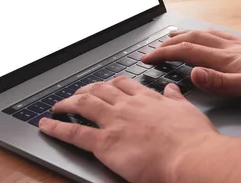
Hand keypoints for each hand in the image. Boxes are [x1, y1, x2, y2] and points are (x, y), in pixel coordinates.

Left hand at [39, 77, 218, 182]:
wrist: (190, 156)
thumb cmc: (193, 140)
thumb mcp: (188, 111)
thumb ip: (176, 99)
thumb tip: (171, 88)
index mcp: (147, 99)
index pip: (123, 85)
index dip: (110, 84)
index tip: (105, 85)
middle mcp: (127, 106)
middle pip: (99, 90)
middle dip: (85, 90)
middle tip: (76, 93)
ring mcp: (114, 122)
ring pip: (83, 104)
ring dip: (67, 103)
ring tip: (57, 105)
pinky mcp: (105, 143)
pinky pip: (74, 132)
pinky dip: (57, 128)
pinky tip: (47, 125)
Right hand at [142, 29, 240, 104]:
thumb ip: (220, 82)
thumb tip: (192, 73)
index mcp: (226, 59)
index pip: (186, 52)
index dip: (163, 54)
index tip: (145, 59)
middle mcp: (230, 48)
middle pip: (191, 39)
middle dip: (167, 43)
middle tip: (151, 49)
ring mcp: (240, 45)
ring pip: (205, 34)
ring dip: (184, 34)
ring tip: (172, 35)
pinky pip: (219, 34)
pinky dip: (204, 33)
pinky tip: (208, 35)